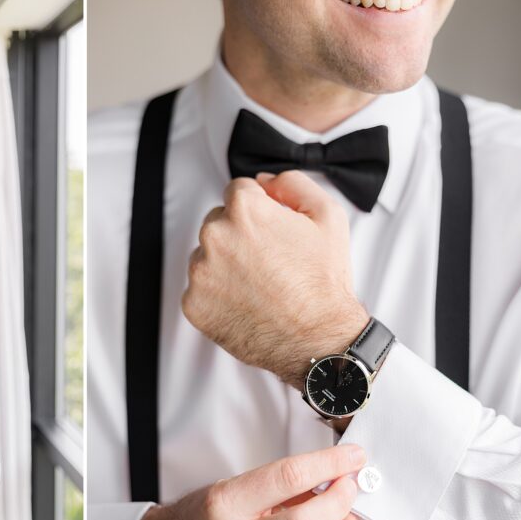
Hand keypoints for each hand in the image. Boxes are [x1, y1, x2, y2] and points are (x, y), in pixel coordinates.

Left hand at [182, 171, 369, 388]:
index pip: (238, 191)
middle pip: (219, 221)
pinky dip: (218, 295)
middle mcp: (215, 236)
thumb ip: (293, 183)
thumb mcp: (328, 216)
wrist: (316, 339)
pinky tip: (246, 303)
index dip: (261, 209)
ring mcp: (201, 271)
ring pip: (207, 255)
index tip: (272, 231)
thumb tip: (265, 180)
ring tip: (260, 285)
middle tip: (270, 261)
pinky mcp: (193, 303)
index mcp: (244, 209)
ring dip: (226, 264)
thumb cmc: (322, 283)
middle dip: (241, 235)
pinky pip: (200, 289)